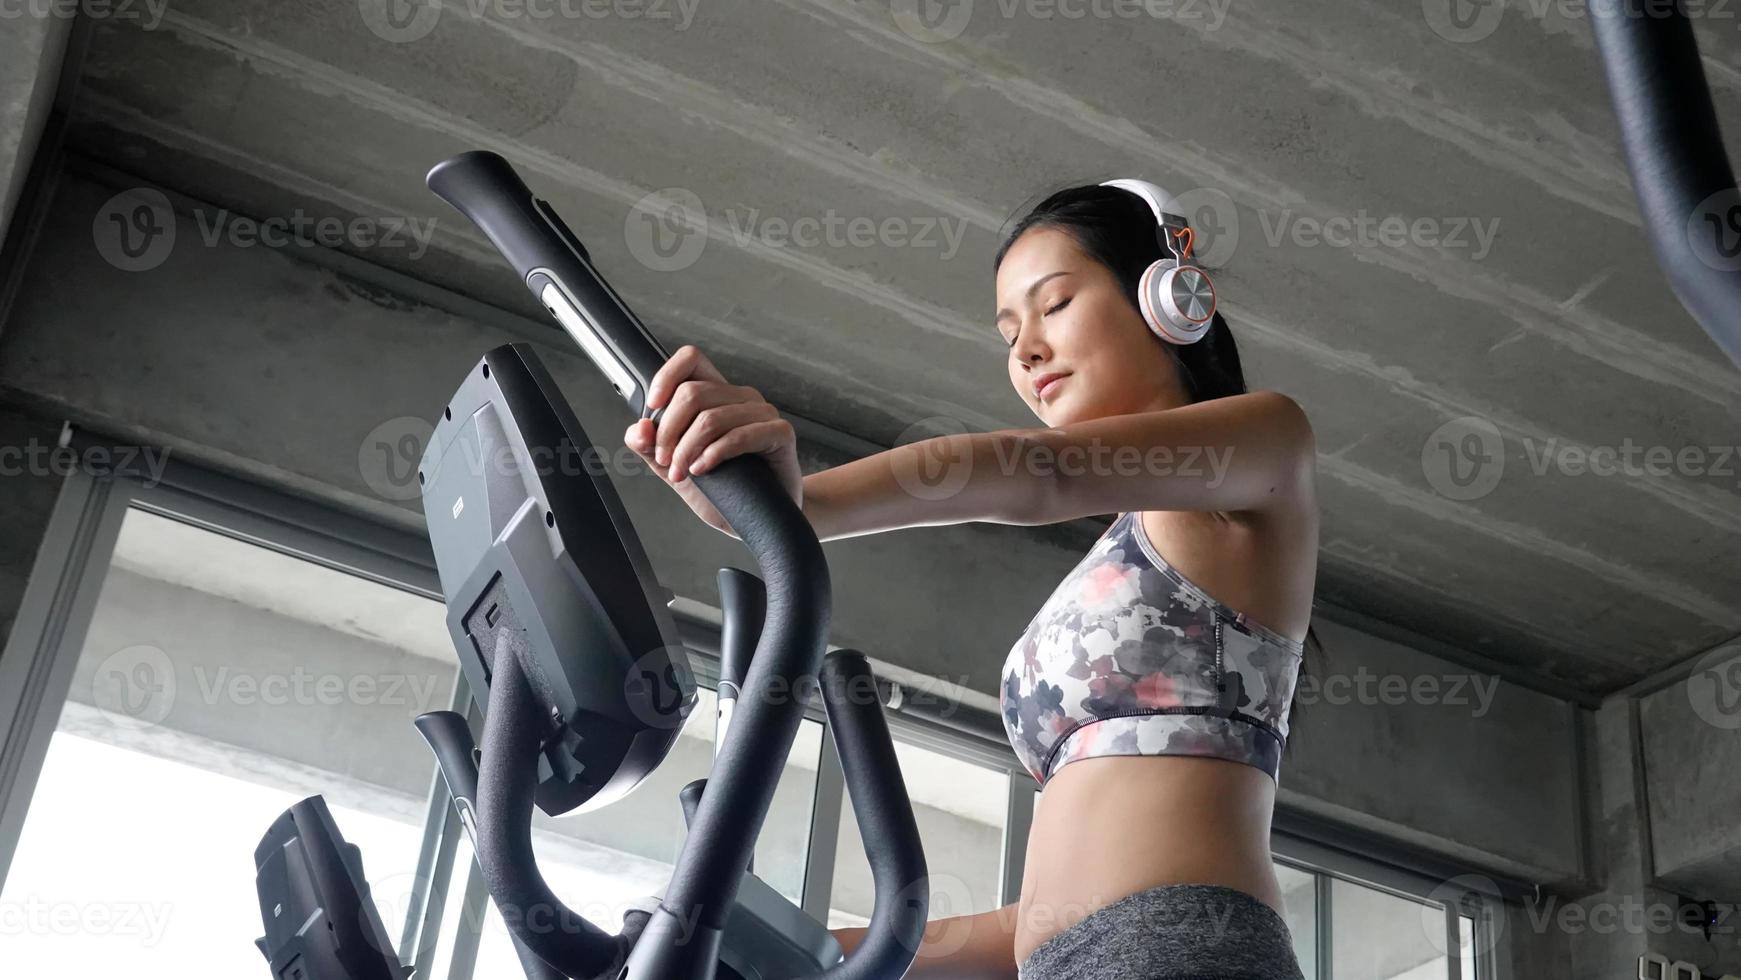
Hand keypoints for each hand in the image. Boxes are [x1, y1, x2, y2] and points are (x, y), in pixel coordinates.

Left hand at [622, 345, 802, 535]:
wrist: (763, 517)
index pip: (691, 360)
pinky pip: (740, 436)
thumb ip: (653, 449)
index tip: (652, 406)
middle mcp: (740, 398)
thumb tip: (639, 430)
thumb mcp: (677, 469)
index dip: (667, 376)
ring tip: (682, 472)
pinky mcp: (780, 433)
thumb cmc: (727, 491)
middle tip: (665, 460)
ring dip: (687, 449)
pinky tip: (703, 469)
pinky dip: (714, 454)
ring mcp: (762, 413)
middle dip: (669, 431)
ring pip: (710, 418)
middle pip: (692, 393)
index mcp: (716, 396)